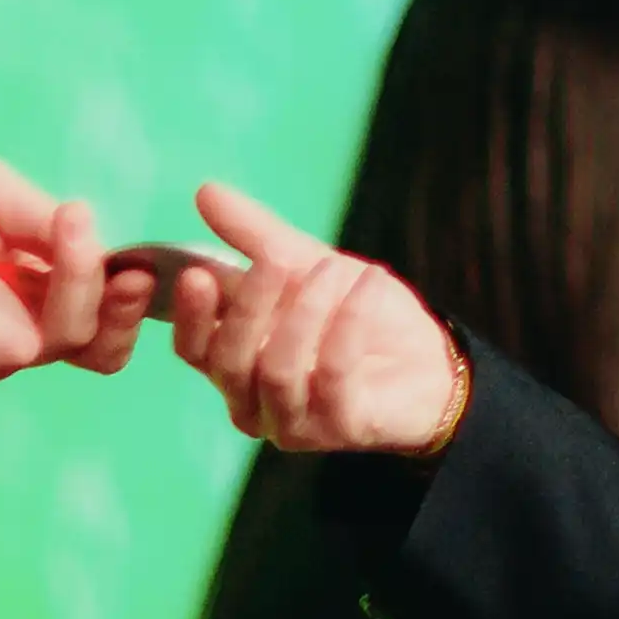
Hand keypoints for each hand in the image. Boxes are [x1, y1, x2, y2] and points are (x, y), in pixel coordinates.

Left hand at [0, 142, 156, 400]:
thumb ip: (41, 222)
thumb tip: (104, 241)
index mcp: (34, 284)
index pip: (100, 320)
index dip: (126, 307)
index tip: (137, 272)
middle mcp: (8, 329)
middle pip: (78, 344)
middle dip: (79, 294)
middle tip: (70, 241)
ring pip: (18, 351)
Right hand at [170, 182, 458, 452]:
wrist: (430, 360)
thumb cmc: (357, 315)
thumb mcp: (305, 264)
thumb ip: (256, 235)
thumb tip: (205, 191)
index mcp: (232, 363)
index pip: (191, 347)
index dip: (187, 314)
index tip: (191, 274)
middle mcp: (251, 401)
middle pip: (227, 360)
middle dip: (248, 306)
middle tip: (272, 259)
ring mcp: (292, 421)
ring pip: (277, 371)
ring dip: (305, 313)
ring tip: (334, 269)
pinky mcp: (338, 428)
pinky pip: (333, 375)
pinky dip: (348, 325)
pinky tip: (367, 285)